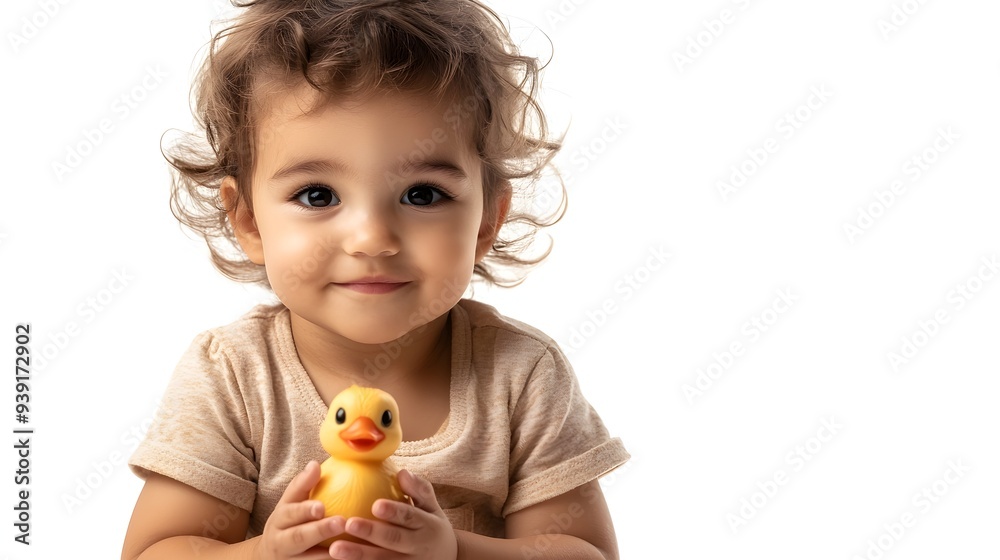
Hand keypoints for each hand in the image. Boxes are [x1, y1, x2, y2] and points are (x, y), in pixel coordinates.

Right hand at [254, 460, 346, 559]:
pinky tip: (352, 559)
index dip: (305, 510)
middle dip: (320, 530)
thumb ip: (302, 486)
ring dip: (329, 553)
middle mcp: (281, 542)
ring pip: (309, 559)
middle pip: (299, 537)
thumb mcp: (289, 506)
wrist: (266, 559)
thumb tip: (315, 464)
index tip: (322, 506)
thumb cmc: (287, 525)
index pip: (290, 512)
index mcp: (280, 520)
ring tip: (351, 546)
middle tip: (342, 522)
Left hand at [329, 469, 457, 559]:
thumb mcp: (432, 508)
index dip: (394, 512)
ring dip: (358, 556)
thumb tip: (402, 472)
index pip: (410, 517)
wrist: (447, 559)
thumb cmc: (432, 526)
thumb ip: (419, 490)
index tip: (376, 504)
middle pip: (393, 540)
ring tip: (334, 549)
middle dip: (371, 533)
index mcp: (428, 526)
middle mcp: (418, 547)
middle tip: (349, 524)